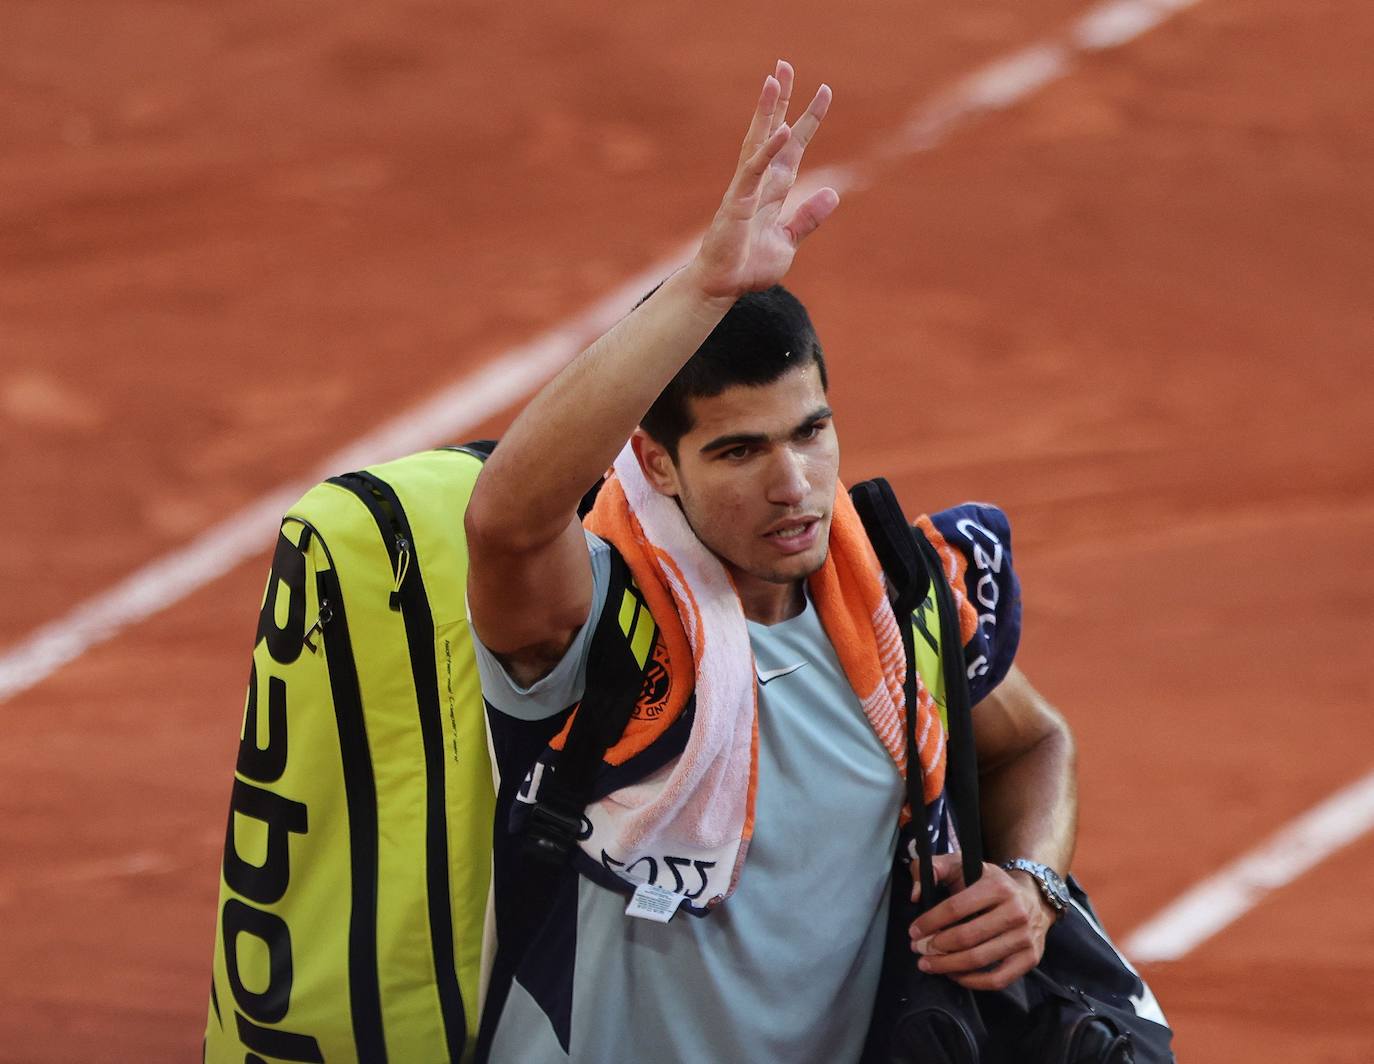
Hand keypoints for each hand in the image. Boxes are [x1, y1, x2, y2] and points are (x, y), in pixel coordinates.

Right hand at [687, 60, 839, 300]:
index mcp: (774, 189)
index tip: (823, 92)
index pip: (794, 147)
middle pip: (772, 131)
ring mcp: (746, 188)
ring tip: (774, 79)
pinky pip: (754, 170)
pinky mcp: (737, 201)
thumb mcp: (788, 241)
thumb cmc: (748, 267)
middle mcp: (759, 182)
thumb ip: (808, 218)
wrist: (723, 287)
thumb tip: (834, 193)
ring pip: (758, 140)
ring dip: (767, 110)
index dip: (808, 120)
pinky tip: (782, 130)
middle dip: (781, 99)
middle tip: (785, 65)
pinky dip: (768, 151)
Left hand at [907, 852, 1055, 990]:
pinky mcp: (1030, 958)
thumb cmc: (989, 882)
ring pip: (979, 959)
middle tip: (918, 950)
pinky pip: (998, 979)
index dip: (930, 922)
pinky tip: (954, 975)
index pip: (955, 908)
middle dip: (936, 947)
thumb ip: (934, 867)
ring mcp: (1025, 937)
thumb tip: (916, 894)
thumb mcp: (963, 863)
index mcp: (997, 886)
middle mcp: (1015, 911)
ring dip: (948, 966)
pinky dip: (972, 982)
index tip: (913, 931)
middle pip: (966, 937)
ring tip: (929, 964)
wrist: (1032, 896)